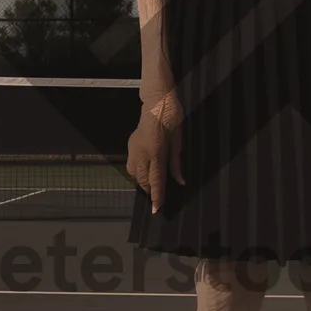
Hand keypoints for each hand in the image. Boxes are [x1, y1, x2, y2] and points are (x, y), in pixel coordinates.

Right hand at [126, 88, 184, 213]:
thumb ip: (176, 163)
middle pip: (143, 179)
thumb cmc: (172, 118)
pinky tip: (144, 170)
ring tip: (150, 185)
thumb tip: (179, 180)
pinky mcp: (131, 144)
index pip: (156, 180)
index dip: (157, 196)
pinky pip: (131, 163)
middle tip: (156, 199)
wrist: (158, 102)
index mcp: (156, 153)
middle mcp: (142, 153)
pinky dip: (137, 171)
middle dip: (149, 190)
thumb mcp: (178, 141)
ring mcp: (134, 148)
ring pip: (134, 173)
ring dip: (142, 181)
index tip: (156, 208)